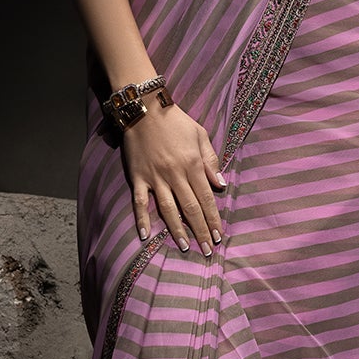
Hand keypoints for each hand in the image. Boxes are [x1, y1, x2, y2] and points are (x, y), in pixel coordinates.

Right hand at [120, 102, 227, 253]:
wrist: (144, 109)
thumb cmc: (175, 121)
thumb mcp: (200, 135)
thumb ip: (210, 160)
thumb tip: (220, 184)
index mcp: (192, 165)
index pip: (206, 198)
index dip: (213, 218)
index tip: (219, 235)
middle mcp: (174, 174)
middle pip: (190, 208)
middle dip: (201, 231)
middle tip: (207, 250)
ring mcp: (155, 178)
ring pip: (168, 209)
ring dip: (177, 230)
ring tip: (185, 247)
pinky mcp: (137, 177)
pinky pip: (139, 202)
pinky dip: (142, 219)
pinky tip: (146, 235)